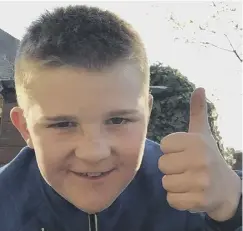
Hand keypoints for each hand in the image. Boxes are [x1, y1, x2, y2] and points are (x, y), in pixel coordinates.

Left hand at [158, 88, 240, 220]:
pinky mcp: (199, 201)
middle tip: (186, 168)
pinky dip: (178, 199)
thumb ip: (198, 111)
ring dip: (174, 184)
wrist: (227, 188)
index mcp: (196, 141)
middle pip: (163, 164)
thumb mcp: (203, 133)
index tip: (184, 153)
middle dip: (172, 168)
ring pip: (166, 183)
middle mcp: (199, 159)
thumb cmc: (209, 157)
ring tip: (188, 181)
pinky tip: (190, 193)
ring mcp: (200, 181)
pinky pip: (172, 200)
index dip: (172, 151)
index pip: (164, 146)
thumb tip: (199, 87)